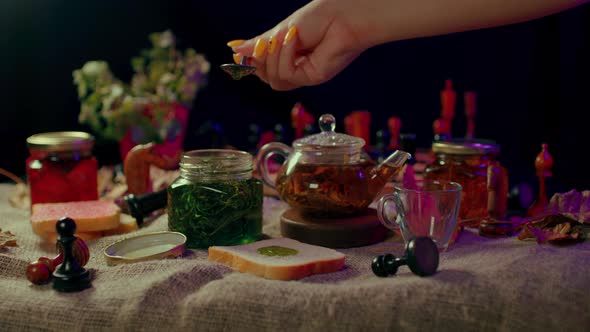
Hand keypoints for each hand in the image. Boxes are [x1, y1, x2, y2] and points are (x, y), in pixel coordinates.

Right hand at [228, 0, 366, 90]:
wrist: (344, 15)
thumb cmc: (320, 17)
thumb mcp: (281, 30)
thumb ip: (259, 43)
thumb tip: (233, 50)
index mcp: (290, 55)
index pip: (263, 68)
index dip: (250, 63)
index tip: (239, 53)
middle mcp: (297, 67)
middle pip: (266, 78)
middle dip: (259, 60)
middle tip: (264, 42)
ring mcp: (305, 74)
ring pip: (275, 81)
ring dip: (273, 57)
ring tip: (283, 36)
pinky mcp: (313, 77)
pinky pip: (287, 75)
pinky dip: (286, 56)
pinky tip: (294, 39)